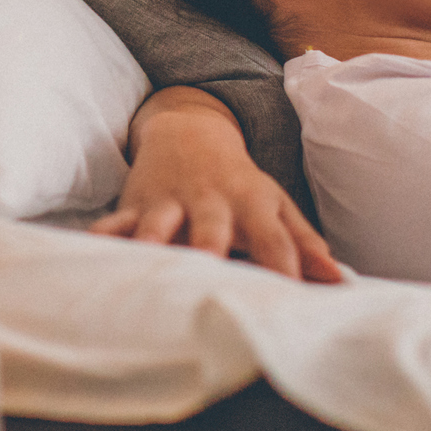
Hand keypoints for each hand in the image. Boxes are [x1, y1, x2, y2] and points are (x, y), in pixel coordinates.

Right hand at [92, 86, 342, 282]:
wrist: (187, 131)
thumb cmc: (239, 182)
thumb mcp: (276, 204)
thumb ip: (304, 243)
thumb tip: (341, 282)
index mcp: (252, 202)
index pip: (274, 238)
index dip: (285, 265)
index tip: (293, 299)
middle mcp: (211, 201)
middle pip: (214, 226)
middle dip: (212, 246)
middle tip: (211, 269)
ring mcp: (170, 201)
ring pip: (159, 224)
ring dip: (154, 242)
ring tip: (149, 264)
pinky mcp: (136, 204)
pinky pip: (116, 222)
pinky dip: (103, 236)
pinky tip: (89, 252)